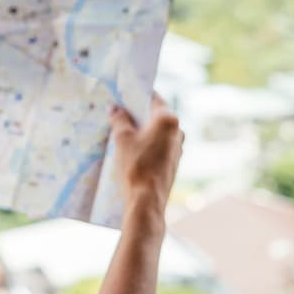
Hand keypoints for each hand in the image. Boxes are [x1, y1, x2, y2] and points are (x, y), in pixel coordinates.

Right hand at [108, 92, 183, 232]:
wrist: (147, 199)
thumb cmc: (135, 165)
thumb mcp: (122, 138)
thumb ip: (119, 119)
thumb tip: (115, 108)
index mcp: (168, 120)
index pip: (153, 98)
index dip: (137, 94)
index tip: (124, 93)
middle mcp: (178, 131)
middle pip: (156, 114)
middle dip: (138, 113)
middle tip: (119, 111)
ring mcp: (178, 147)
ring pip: (158, 131)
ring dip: (142, 129)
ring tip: (122, 130)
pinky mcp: (174, 161)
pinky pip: (160, 144)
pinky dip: (147, 142)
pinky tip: (132, 148)